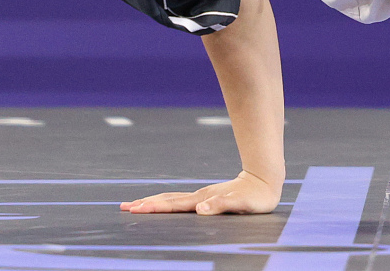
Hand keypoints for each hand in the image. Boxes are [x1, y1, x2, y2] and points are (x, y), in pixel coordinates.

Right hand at [121, 170, 281, 215]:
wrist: (265, 178)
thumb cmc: (256, 196)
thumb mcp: (242, 204)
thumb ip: (222, 206)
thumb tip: (201, 210)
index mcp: (203, 200)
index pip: (173, 205)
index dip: (154, 207)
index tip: (136, 209)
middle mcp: (199, 197)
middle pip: (167, 200)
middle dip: (146, 204)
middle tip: (124, 207)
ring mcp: (202, 196)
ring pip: (172, 198)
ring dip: (153, 202)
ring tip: (135, 204)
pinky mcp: (207, 197)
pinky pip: (181, 200)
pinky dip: (166, 202)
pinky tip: (161, 204)